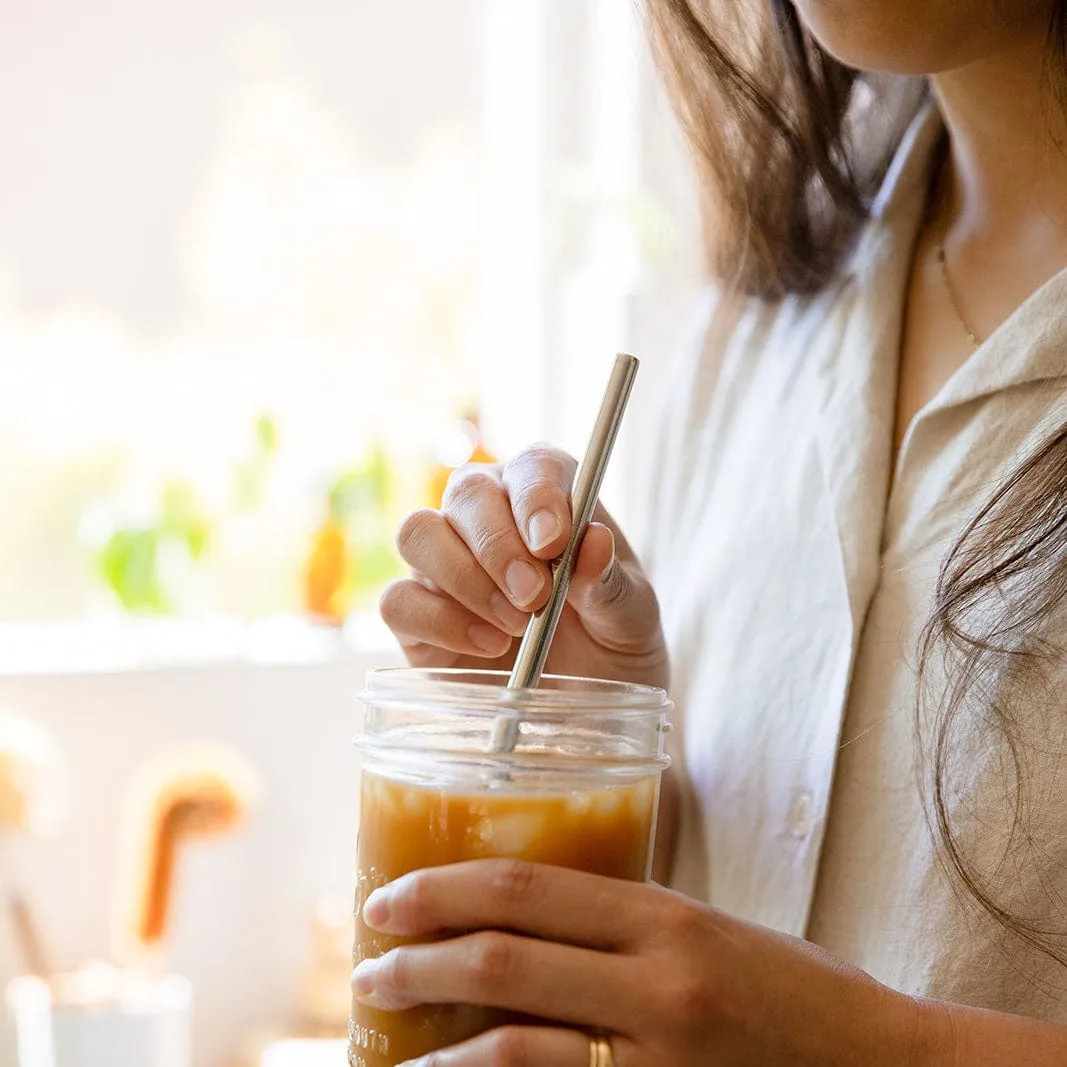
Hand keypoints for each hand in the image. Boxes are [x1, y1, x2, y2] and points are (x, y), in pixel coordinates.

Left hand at [351, 860, 949, 1066]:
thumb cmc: (795, 994)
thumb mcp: (710, 931)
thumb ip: (625, 926)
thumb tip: (532, 918)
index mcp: (666, 918)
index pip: (527, 887)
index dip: (444, 889)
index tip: (389, 898)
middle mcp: (657, 985)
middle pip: (504, 960)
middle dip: (418, 959)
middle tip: (369, 965)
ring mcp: (658, 1062)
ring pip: (513, 1049)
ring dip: (438, 1048)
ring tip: (391, 1036)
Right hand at [380, 445, 668, 689]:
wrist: (585, 707)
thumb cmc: (612, 647)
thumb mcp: (632, 620)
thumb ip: (611, 583)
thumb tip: (594, 540)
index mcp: (549, 498)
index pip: (532, 468)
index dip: (536, 497)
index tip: (552, 543)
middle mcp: (489, 517)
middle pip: (466, 492)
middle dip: (498, 546)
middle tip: (534, 598)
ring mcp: (445, 564)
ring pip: (418, 533)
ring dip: (465, 578)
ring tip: (514, 626)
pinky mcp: (416, 614)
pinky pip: (397, 599)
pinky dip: (439, 622)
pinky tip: (488, 646)